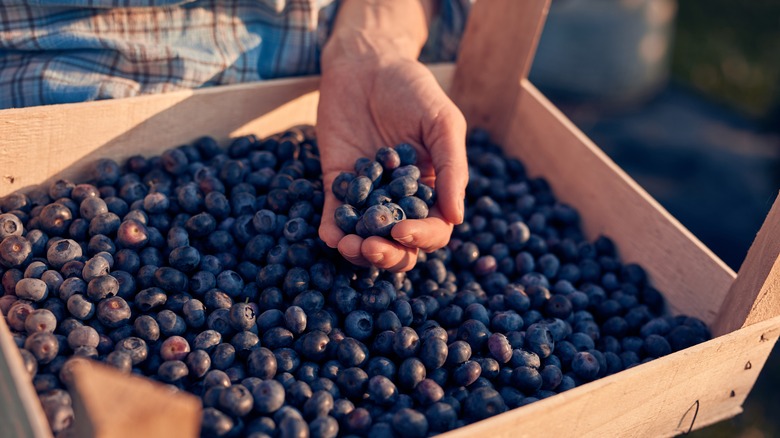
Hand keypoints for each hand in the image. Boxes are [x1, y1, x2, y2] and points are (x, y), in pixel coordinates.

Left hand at [317, 54, 467, 271]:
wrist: (366, 63)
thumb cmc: (413, 89)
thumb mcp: (443, 122)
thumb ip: (453, 168)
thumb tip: (457, 218)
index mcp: (434, 189)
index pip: (433, 228)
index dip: (422, 237)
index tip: (403, 230)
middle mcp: (402, 199)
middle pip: (400, 245)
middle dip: (388, 254)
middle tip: (372, 248)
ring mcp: (369, 194)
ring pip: (367, 238)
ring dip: (359, 251)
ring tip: (350, 245)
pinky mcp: (338, 184)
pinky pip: (335, 216)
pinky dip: (332, 231)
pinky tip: (330, 236)